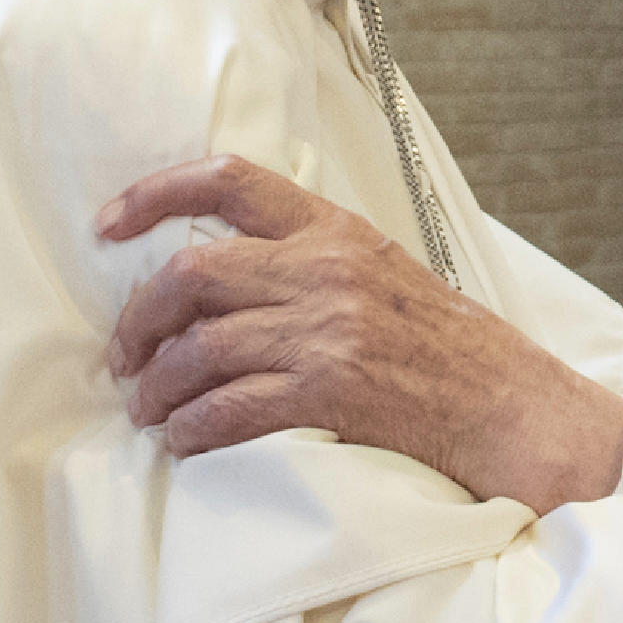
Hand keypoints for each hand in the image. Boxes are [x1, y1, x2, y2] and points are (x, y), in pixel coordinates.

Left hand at [97, 157, 622, 513]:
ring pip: (200, 349)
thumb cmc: (450, 349)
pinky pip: (228, 408)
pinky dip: (193, 429)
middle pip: (191, 274)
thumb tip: (227, 272)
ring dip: (157, 388)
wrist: (513, 407)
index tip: (108, 224)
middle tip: (122, 356)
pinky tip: (184, 442)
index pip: (228, 181)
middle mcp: (324, 270)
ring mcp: (326, 330)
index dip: (153, 194)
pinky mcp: (330, 390)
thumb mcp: (383, 274)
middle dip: (138, 319)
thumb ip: (313, 260)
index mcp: (335, 229)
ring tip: (147, 411)